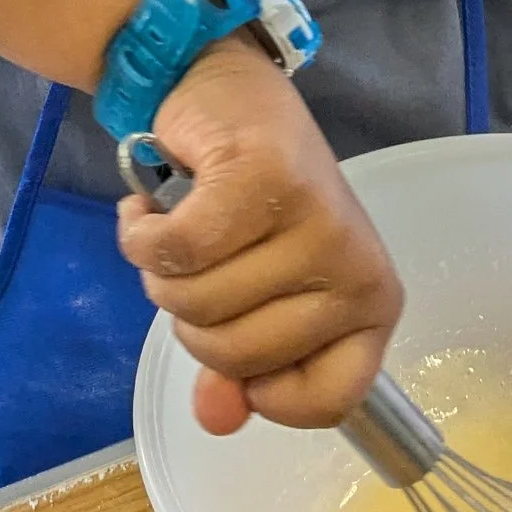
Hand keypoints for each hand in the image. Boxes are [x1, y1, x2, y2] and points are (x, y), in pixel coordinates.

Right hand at [114, 38, 402, 434]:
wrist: (224, 91)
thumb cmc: (250, 200)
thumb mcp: (254, 293)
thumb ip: (240, 370)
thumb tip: (217, 420)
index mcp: (370, 307)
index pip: (329, 402)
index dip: (264, 390)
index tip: (240, 342)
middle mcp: (357, 270)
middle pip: (237, 356)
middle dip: (192, 317)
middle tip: (201, 262)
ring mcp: (316, 224)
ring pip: (198, 304)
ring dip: (162, 271)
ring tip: (181, 227)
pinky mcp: (263, 180)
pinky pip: (175, 252)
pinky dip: (141, 234)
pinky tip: (148, 207)